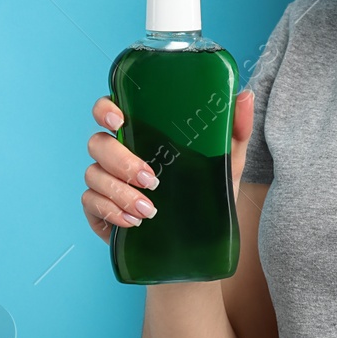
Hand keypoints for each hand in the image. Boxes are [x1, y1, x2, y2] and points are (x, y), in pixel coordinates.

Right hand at [82, 90, 254, 241]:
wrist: (201, 241)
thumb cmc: (206, 193)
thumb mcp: (226, 161)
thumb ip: (235, 130)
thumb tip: (245, 96)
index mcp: (141, 134)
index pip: (109, 110)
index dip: (105, 109)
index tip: (119, 120)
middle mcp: (117, 153)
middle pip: (97, 143)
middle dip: (120, 161)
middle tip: (151, 178)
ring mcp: (105, 181)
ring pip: (93, 175)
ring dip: (119, 192)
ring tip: (149, 210)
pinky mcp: (99, 210)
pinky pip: (91, 203)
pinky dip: (111, 212)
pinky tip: (133, 222)